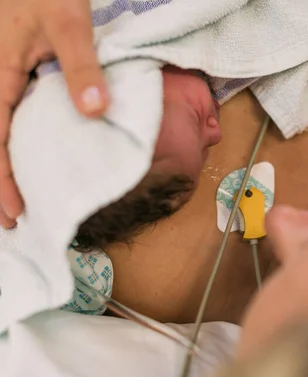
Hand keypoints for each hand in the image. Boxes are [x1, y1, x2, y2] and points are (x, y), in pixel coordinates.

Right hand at [0, 0, 108, 227]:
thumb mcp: (68, 22)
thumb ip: (81, 65)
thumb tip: (95, 111)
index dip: (0, 180)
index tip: (13, 214)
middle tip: (12, 222)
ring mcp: (3, 77)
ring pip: (0, 130)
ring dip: (5, 164)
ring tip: (19, 197)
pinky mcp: (16, 70)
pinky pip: (12, 114)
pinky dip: (17, 139)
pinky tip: (33, 153)